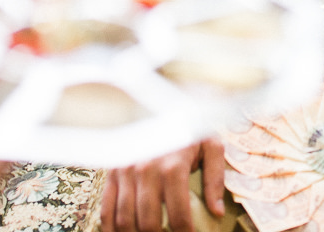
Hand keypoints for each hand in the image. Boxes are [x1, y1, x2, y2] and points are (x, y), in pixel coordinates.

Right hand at [101, 138, 223, 231]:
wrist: (158, 104)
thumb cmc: (188, 128)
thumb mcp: (210, 146)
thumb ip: (215, 179)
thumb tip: (217, 212)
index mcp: (173, 166)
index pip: (179, 214)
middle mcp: (146, 170)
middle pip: (148, 222)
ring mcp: (125, 172)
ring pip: (125, 219)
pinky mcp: (112, 172)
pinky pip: (106, 208)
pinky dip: (111, 228)